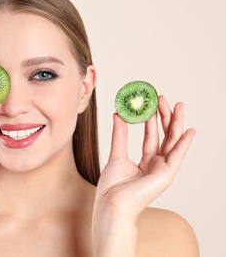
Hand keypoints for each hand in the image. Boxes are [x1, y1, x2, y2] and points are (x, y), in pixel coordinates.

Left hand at [94, 95, 195, 220]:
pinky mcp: (166, 175)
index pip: (151, 136)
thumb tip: (118, 114)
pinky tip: (189, 130)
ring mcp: (162, 170)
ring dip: (175, 124)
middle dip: (165, 117)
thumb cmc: (112, 186)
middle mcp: (156, 165)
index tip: (152, 103)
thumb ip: (120, 135)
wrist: (112, 203)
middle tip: (164, 98)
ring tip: (177, 105)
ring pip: (172, 142)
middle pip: (165, 136)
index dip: (153, 120)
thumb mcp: (116, 154)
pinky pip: (176, 156)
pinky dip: (184, 143)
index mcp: (144, 162)